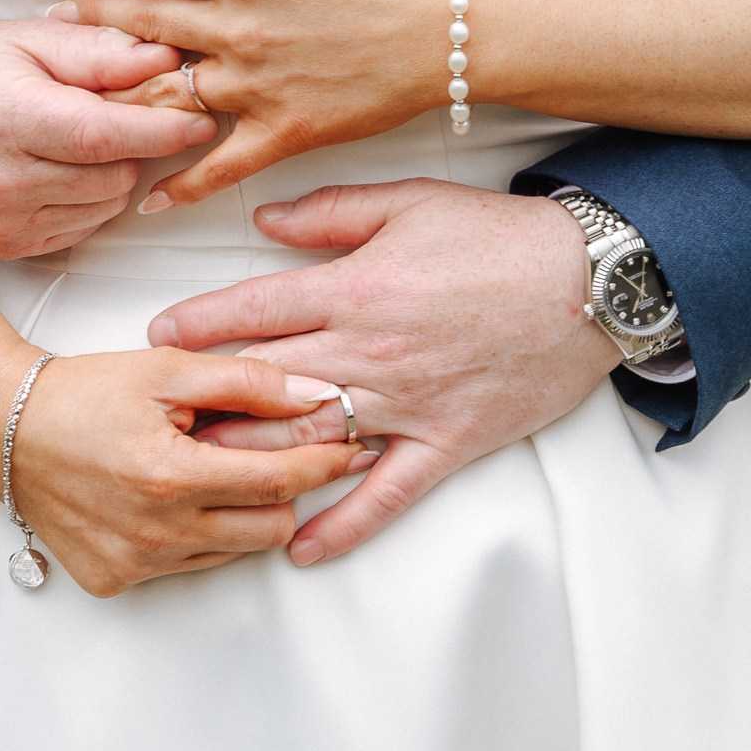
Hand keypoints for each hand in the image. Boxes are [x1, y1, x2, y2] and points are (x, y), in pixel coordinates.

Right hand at [0, 16, 214, 256]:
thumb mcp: (37, 37)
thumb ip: (103, 52)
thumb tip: (169, 60)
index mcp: (0, 116)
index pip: (99, 136)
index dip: (159, 130)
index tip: (201, 120)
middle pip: (112, 176)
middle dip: (134, 144)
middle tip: (116, 110)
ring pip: (106, 205)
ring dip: (112, 172)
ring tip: (76, 136)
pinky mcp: (6, 244)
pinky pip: (85, 226)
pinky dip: (89, 197)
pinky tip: (60, 166)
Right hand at [6, 347, 373, 596]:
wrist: (5, 430)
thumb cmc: (83, 394)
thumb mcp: (168, 370)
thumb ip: (248, 381)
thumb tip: (315, 397)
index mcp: (172, 477)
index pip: (279, 481)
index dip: (323, 463)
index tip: (350, 447)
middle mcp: (156, 533)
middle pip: (269, 527)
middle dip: (285, 490)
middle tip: (274, 453)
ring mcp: (135, 563)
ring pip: (234, 550)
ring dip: (241, 513)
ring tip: (213, 468)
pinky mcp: (116, 580)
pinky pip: (189, 565)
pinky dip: (199, 534)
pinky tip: (174, 496)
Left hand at [51, 0, 448, 207]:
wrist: (453, 29)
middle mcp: (241, 28)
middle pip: (144, 25)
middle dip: (90, 20)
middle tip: (51, 20)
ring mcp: (259, 85)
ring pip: (168, 94)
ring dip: (116, 94)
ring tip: (75, 95)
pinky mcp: (286, 131)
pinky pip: (220, 164)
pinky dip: (181, 182)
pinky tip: (146, 192)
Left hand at [143, 179, 617, 565]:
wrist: (592, 282)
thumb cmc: (502, 237)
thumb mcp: (412, 203)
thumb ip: (332, 213)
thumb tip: (264, 222)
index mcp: (358, 286)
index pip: (256, 310)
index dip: (198, 324)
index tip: (158, 338)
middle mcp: (372, 350)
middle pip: (268, 384)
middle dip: (208, 403)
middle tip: (158, 421)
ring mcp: (408, 403)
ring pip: (311, 442)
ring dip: (252, 463)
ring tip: (200, 480)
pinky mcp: (447, 442)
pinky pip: (386, 494)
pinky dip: (342, 525)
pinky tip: (298, 547)